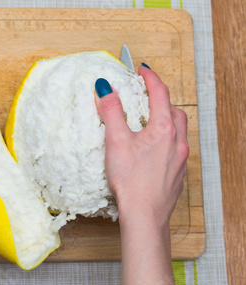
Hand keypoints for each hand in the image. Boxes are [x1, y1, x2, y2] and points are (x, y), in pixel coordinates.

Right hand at [95, 64, 188, 284]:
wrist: (145, 215)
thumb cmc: (131, 181)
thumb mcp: (116, 141)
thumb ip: (111, 112)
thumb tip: (105, 88)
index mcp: (163, 129)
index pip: (160, 93)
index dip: (150, 78)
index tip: (141, 69)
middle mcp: (176, 142)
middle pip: (174, 111)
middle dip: (162, 98)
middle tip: (147, 94)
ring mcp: (180, 159)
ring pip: (178, 130)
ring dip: (166, 119)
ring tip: (150, 120)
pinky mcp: (177, 173)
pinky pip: (176, 147)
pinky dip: (167, 138)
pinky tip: (153, 149)